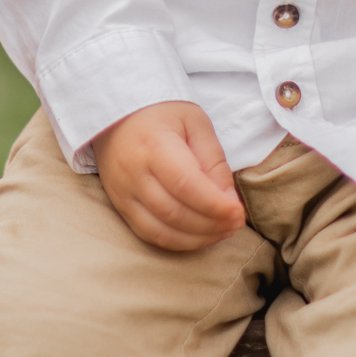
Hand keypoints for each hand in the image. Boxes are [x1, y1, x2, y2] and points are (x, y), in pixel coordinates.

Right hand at [91, 101, 246, 250]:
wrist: (117, 115)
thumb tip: (228, 202)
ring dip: (197, 238)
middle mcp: (133, 172)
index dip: (215, 205)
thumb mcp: (195, 123)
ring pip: (161, 230)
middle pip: (174, 213)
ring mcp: (122, 192)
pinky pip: (149, 234)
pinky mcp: (119, 205)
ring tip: (222, 231)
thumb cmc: (162, 114)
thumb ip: (213, 161)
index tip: (238, 213)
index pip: (186, 185)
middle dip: (211, 225)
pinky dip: (177, 242)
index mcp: (153, 144)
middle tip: (235, 223)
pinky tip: (198, 236)